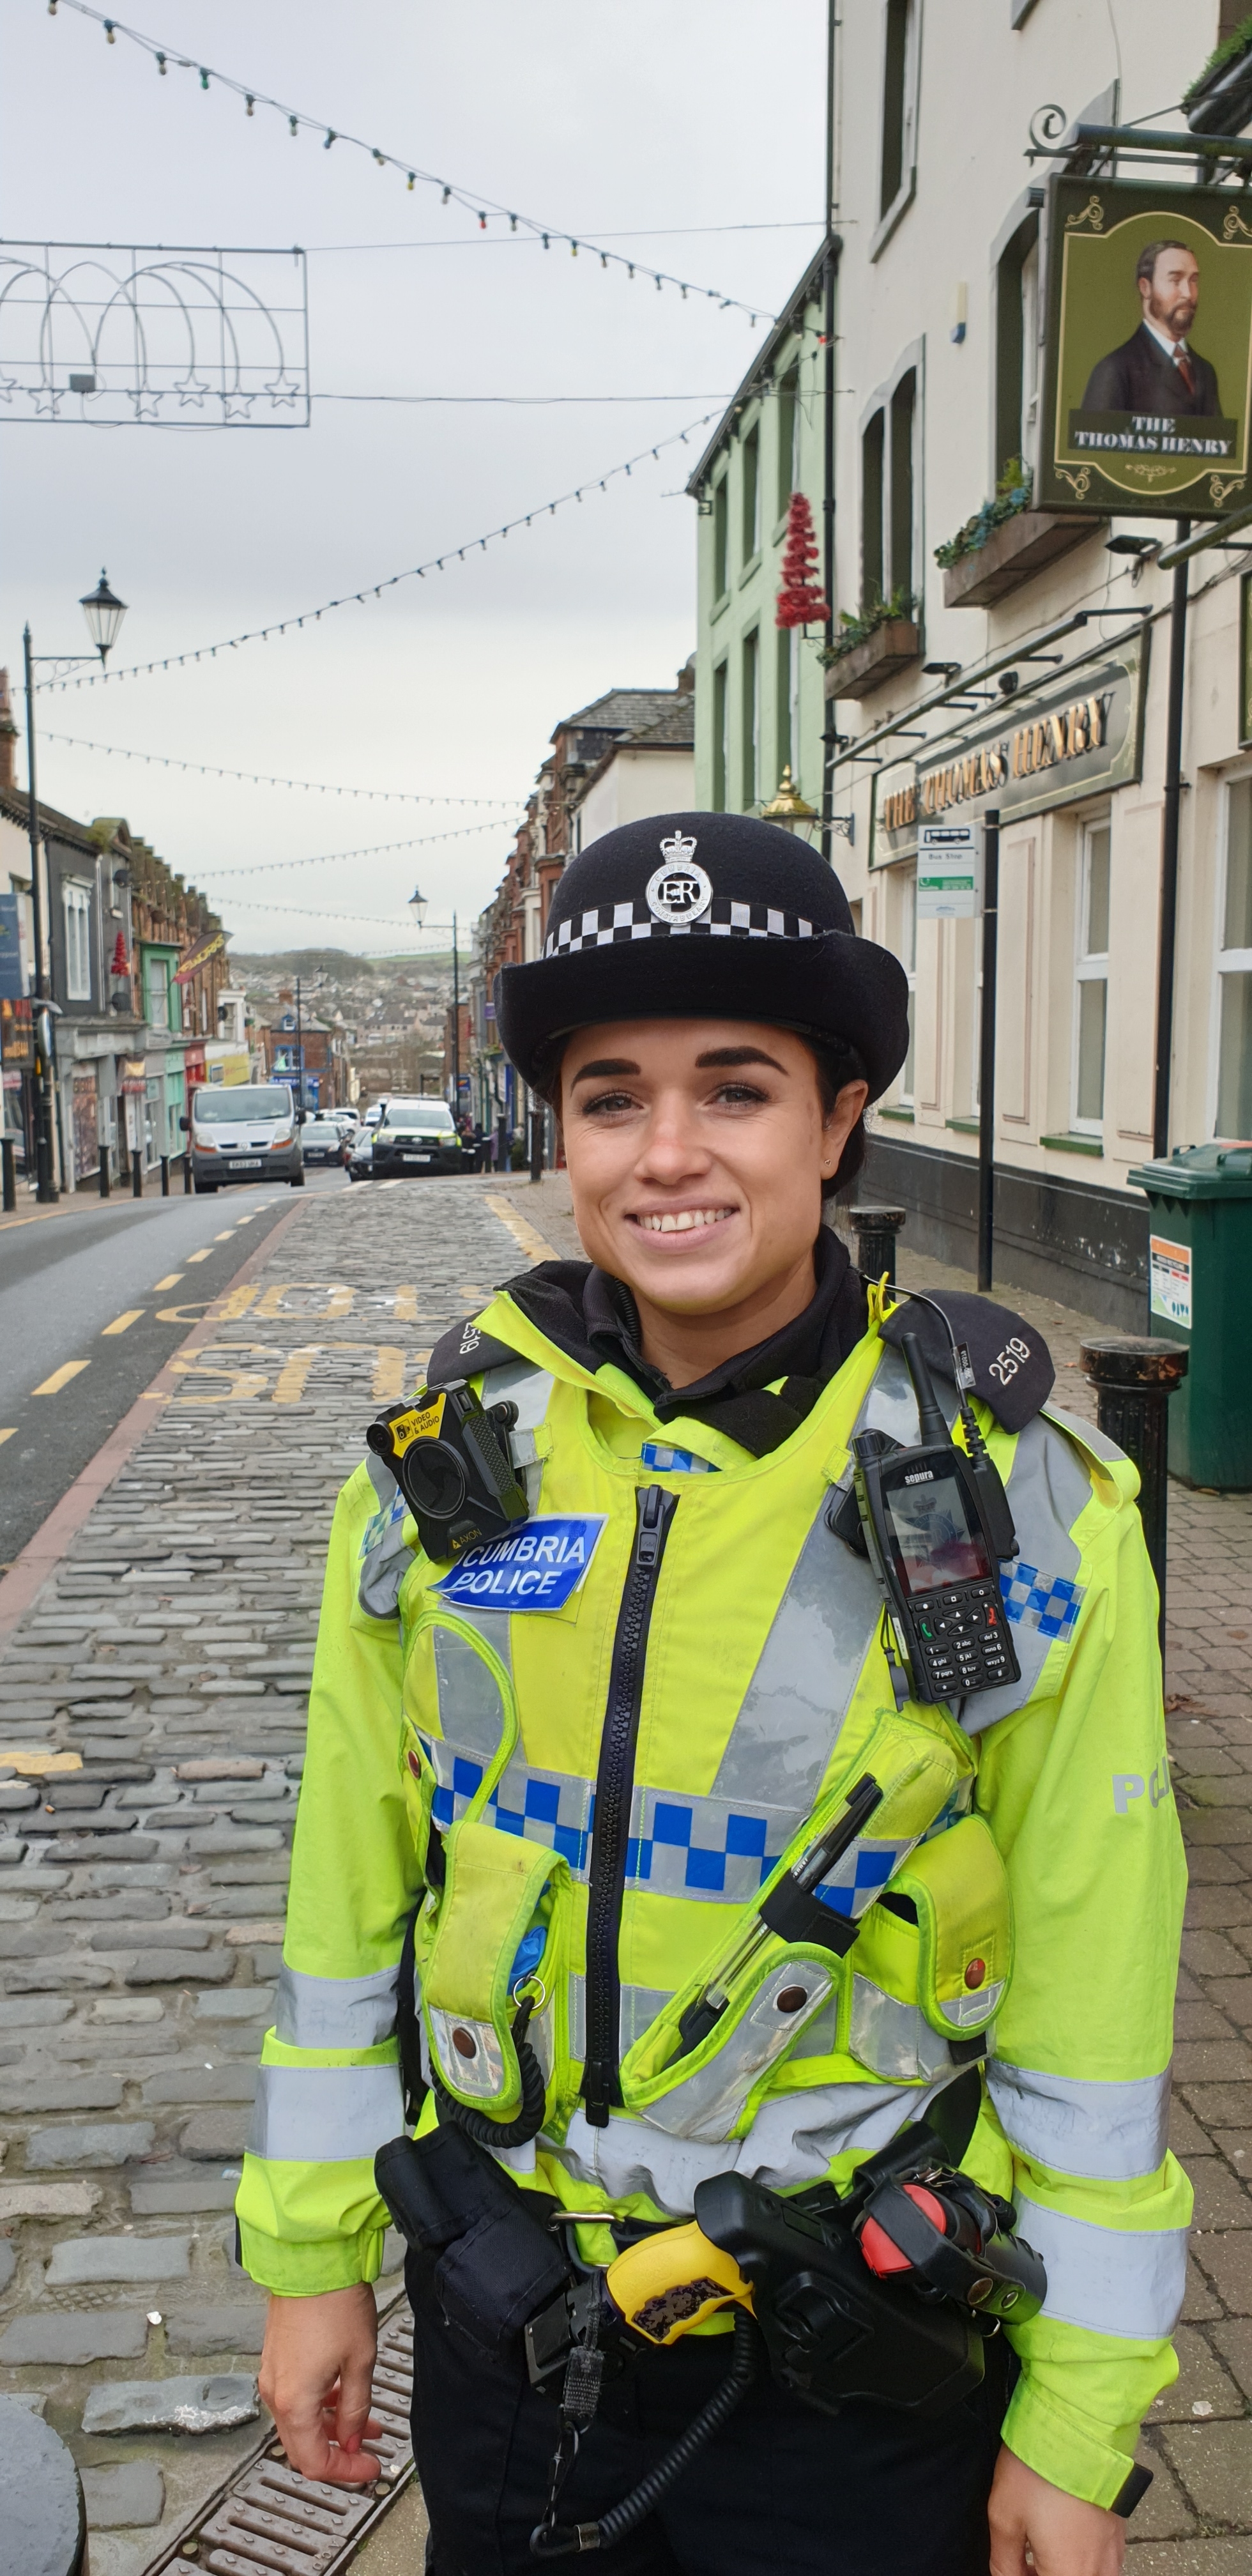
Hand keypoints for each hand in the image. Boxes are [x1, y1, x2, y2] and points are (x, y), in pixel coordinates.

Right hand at [259, 2283, 382, 2484]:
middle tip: (367, 2451)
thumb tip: (354, 2438)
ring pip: (299, 2421)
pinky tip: (343, 2396)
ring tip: (365, 2421)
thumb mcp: (360, 2361)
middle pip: (302, 2446)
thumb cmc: (335, 2302)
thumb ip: (357, 2408)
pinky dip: (319, 2406)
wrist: (311, 2261)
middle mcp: (276, 2392)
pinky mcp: (276, 2359)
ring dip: (331, 2427)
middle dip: (338, 2452)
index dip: (344, 2471)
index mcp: (295, 2401)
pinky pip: (295, 2397)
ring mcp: (273, 2374)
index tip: (368, 2467)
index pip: (314, 2460)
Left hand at [989, 2446, 1125, 2575]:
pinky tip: (1060, 2540)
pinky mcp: (1119, 2530)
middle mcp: (1098, 2569)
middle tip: (1022, 2561)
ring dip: (1063, 2570)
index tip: (1013, 2568)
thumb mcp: (1004, 2517)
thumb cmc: (1040, 2469)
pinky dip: (1081, 2561)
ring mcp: (1113, 2550)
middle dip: (1043, 2573)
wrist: (1076, 2426)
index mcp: (1068, 2573)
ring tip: (1038, 2553)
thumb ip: (1004, 2561)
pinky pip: (1102, 2563)